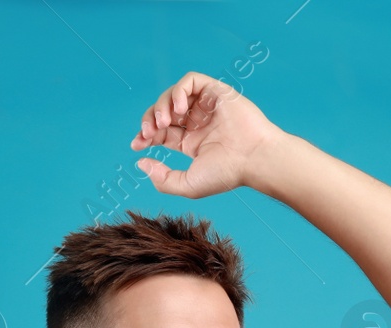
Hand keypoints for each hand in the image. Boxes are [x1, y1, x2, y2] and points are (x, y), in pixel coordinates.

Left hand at [129, 71, 283, 198]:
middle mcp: (197, 122)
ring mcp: (206, 106)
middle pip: (163, 111)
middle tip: (148, 132)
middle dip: (150, 119)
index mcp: (190, 142)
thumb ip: (162, 179)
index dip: (145, 135)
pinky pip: (191, 81)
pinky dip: (179, 91)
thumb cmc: (227, 173)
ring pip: (174, 94)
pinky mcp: (216, 91)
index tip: (137, 145)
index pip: (160, 132)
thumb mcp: (188, 184)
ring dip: (162, 106)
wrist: (254, 158)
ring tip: (164, 121)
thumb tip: (141, 162)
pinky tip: (180, 109)